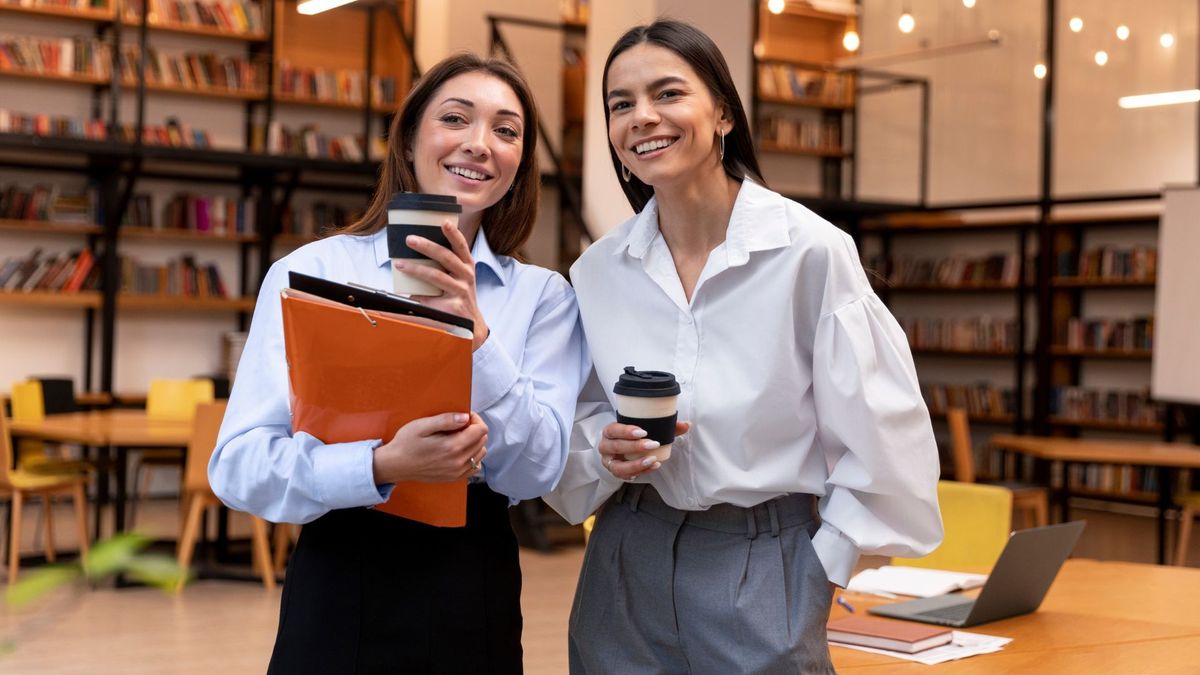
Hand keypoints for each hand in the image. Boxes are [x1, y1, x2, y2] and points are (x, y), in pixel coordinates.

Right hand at [372, 412, 487, 483]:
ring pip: (480, 454)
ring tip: (458, 437)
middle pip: (482, 441)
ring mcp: (457, 472)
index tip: (464, 416)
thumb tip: (465, 417)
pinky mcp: (454, 478)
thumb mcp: (422, 425)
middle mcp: (458, 461)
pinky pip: (474, 467)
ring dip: (474, 443)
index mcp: (452, 446)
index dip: (475, 419)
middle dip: (475, 429)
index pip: (481, 430)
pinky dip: (472, 457)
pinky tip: (459, 451)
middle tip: (459, 425)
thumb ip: (445, 420)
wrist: (395, 464)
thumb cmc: (406, 443)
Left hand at [397, 219, 489, 349]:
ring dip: (416, 269)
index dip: (454, 234)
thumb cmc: (459, 298)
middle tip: (410, 239)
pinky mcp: (452, 307)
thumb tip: (413, 255)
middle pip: (446, 257)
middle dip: (427, 246)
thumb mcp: (459, 279)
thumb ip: (443, 267)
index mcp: (467, 266)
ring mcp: (460, 292)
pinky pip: (429, 300)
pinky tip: (403, 295)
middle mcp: (466, 276)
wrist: (472, 327)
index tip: (445, 222)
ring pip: (436, 276)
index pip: (461, 246)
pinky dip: (414, 296)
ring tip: (400, 264)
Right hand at [599, 420, 689, 480]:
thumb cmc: (634, 435)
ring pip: (617, 467)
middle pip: (615, 447)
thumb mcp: (646, 427)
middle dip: (634, 446)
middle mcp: (605, 447)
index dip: (625, 431)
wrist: (623, 446)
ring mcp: (609, 462)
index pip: (612, 430)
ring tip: (652, 460)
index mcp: (609, 432)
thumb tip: (686, 425)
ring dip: (635, 464)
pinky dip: (639, 472)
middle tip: (653, 444)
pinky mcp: (616, 473)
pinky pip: (625, 476)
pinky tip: (652, 467)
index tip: (643, 432)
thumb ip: (666, 426)